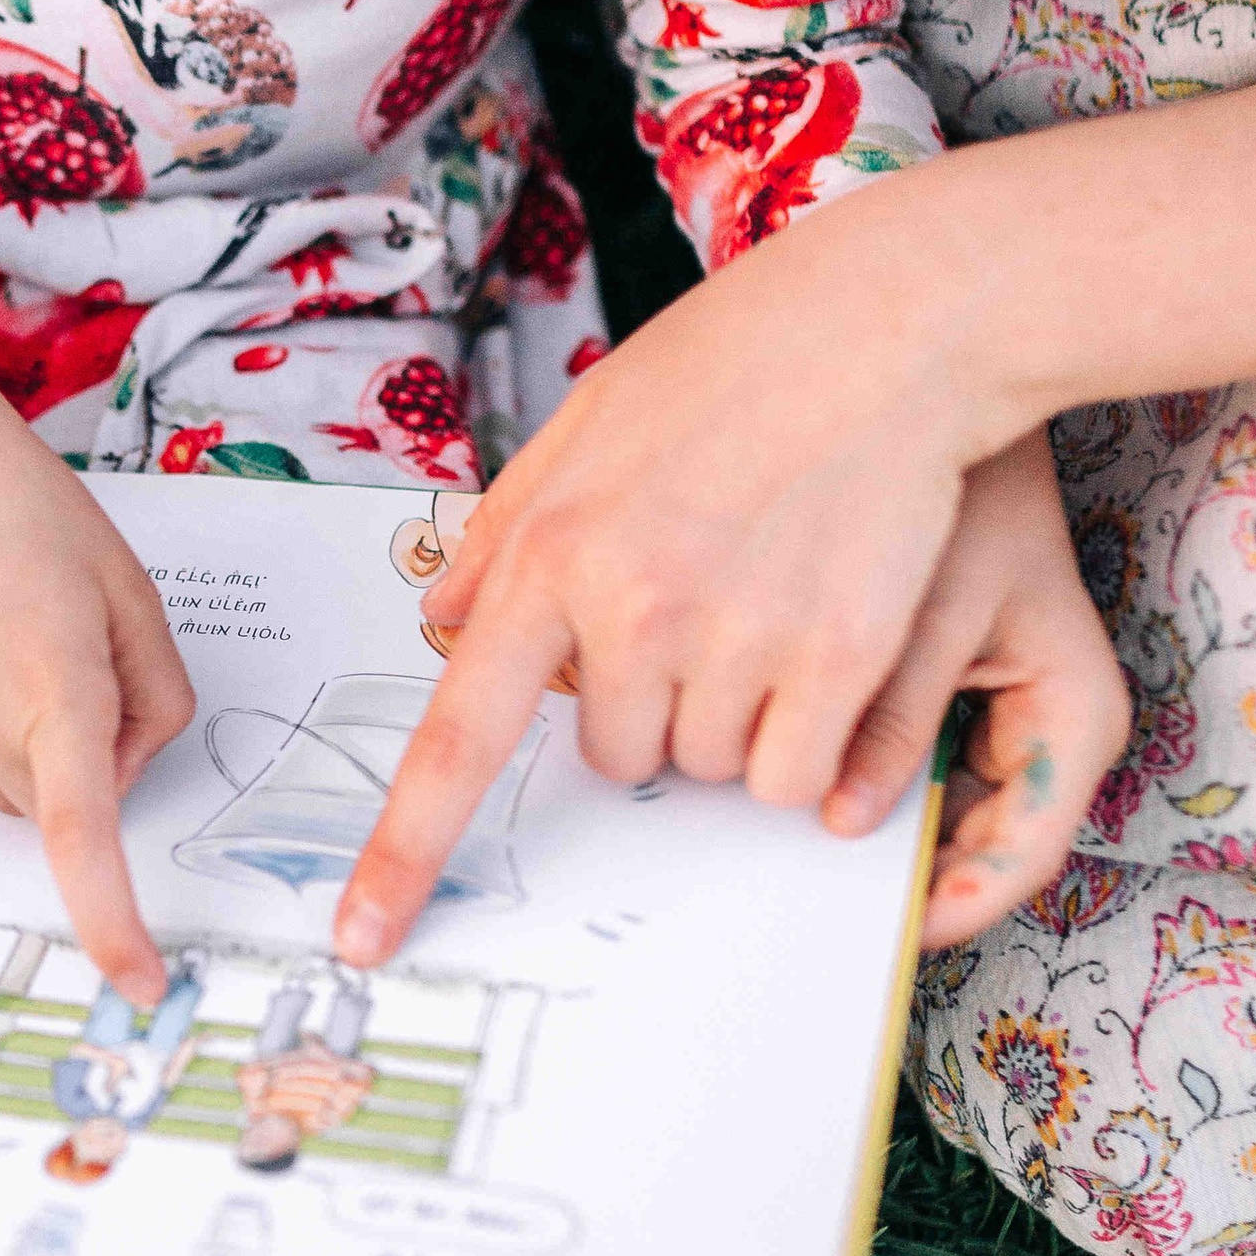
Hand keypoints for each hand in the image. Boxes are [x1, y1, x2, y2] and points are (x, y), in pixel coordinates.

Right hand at [0, 292, 192, 997]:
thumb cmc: (30, 519)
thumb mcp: (131, 599)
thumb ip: (155, 706)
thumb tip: (118, 785)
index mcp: (55, 685)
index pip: (83, 835)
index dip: (112, 920)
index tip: (136, 982)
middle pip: (54, 806)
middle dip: (74, 757)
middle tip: (58, 659)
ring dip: (15, 747)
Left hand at [337, 181, 983, 963]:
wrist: (888, 322)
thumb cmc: (734, 363)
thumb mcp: (584, 427)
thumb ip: (504, 532)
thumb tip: (439, 621)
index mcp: (547, 556)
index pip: (457, 736)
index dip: (406, 849)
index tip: (367, 934)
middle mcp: (630, 610)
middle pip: (612, 756)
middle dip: (650, 709)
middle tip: (704, 606)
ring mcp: (735, 638)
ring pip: (709, 767)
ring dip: (737, 719)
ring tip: (772, 596)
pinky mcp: (838, 656)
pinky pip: (797, 774)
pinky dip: (813, 741)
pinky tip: (828, 636)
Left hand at [824, 427, 1128, 947]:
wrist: (946, 409)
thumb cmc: (957, 493)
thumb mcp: (933, 604)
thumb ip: (895, 714)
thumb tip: (844, 820)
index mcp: (1068, 719)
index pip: (1018, 859)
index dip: (947, 910)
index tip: (875, 932)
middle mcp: (1037, 737)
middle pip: (968, 853)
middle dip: (890, 883)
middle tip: (802, 905)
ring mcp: (989, 726)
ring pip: (923, 823)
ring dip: (859, 839)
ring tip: (779, 851)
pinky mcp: (941, 706)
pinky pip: (892, 776)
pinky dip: (839, 783)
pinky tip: (774, 781)